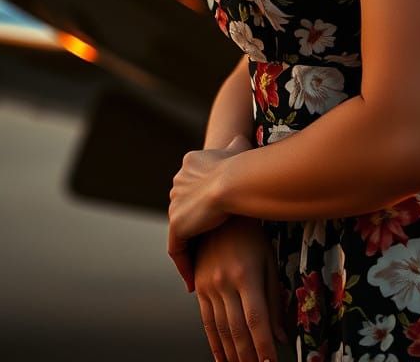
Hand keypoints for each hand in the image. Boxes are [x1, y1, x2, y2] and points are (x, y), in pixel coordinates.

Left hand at [168, 135, 243, 292]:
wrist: (234, 181)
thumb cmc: (243, 165)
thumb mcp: (240, 150)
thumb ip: (237, 145)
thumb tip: (241, 138)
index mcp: (190, 162)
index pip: (194, 185)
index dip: (205, 201)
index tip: (215, 216)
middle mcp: (178, 181)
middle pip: (186, 207)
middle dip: (197, 225)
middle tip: (211, 247)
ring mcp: (175, 204)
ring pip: (182, 231)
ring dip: (191, 248)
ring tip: (205, 268)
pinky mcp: (176, 224)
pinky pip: (177, 249)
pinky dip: (185, 265)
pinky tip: (195, 282)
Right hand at [193, 212, 289, 361]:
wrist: (221, 214)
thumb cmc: (252, 237)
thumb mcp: (268, 262)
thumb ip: (274, 300)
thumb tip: (281, 336)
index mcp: (246, 275)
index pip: (256, 320)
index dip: (263, 346)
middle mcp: (224, 282)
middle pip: (237, 330)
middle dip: (248, 357)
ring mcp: (208, 286)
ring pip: (220, 329)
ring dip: (232, 355)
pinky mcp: (199, 287)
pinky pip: (206, 321)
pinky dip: (214, 344)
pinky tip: (222, 358)